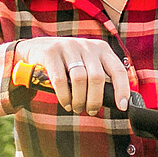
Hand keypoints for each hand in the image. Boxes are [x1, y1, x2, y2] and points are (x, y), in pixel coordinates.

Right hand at [16, 36, 130, 115]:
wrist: (35, 49)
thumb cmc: (66, 63)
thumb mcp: (86, 63)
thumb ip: (99, 76)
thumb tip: (116, 101)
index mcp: (101, 49)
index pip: (118, 70)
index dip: (122, 90)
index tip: (122, 106)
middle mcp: (86, 45)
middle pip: (97, 77)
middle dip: (95, 100)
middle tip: (90, 111)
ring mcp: (68, 47)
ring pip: (80, 79)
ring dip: (79, 99)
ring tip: (76, 108)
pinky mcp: (50, 53)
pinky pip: (60, 80)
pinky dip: (64, 96)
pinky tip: (66, 103)